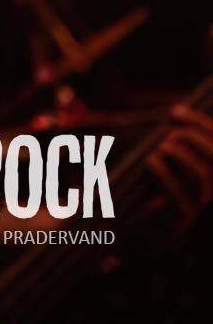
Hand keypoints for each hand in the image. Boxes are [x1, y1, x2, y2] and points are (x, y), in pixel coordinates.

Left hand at [144, 104, 212, 237]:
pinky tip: (151, 161)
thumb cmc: (148, 189)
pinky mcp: (182, 218)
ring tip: (161, 147)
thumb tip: (175, 111)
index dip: (201, 123)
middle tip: (169, 133)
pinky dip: (165, 172)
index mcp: (208, 173)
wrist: (137, 231)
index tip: (176, 111)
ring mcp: (199, 205)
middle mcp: (209, 189)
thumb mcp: (163, 162)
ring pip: (203, 175)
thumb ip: (173, 142)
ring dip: (181, 153)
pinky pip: (180, 195)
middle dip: (194, 136)